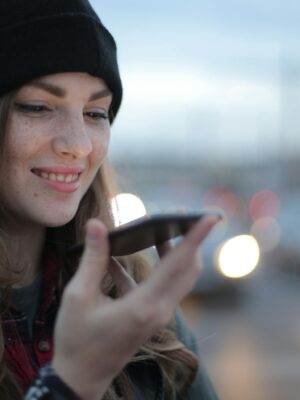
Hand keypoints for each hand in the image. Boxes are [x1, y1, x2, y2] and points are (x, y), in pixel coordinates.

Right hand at [52, 216, 218, 399]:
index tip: (210, 217)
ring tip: (163, 227)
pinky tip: (121, 257)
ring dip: (175, 251)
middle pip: (187, 269)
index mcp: (144, 305)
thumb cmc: (76, 339)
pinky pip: (160, 286)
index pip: (178, 264)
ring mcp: (158, 315)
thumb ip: (92, 259)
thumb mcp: (78, 296)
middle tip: (183, 213)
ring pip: (179, 277)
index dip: (195, 238)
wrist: (81, 378)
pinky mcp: (152, 316)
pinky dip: (150, 268)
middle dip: (190, 239)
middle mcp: (159, 310)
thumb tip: (97, 225)